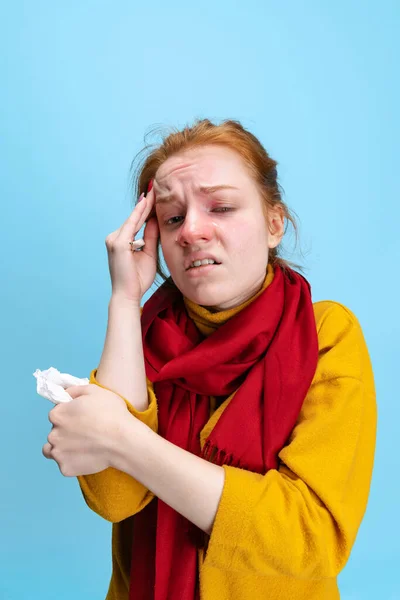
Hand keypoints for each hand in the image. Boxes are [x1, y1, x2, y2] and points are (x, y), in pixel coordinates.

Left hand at [42, 384, 130, 476]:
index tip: (82, 418)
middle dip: (66, 432)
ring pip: (53, 450)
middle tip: (86, 432)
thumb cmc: (112, 413)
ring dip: (63, 448)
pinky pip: (64, 465)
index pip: (56, 414)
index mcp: (57, 414)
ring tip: (82, 446)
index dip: (69, 415)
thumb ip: (74, 390)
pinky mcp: (66, 469)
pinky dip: (73, 461)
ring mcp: (58, 453)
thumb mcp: (94, 390)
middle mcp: (53, 434)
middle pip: (55, 432)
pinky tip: (87, 456)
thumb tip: (64, 394)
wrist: (124, 441)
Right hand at [105, 181, 159, 304]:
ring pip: (134, 219)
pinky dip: (139, 213)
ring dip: (145, 205)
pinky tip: (147, 202)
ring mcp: (114, 239)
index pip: (136, 221)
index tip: (156, 195)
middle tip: (157, 186)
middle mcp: (114, 237)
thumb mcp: (148, 254)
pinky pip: (132, 225)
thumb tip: (155, 220)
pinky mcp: (118, 243)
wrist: (128, 295)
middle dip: (146, 203)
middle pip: (134, 217)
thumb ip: (150, 237)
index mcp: (121, 241)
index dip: (146, 208)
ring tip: (156, 191)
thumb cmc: (138, 279)